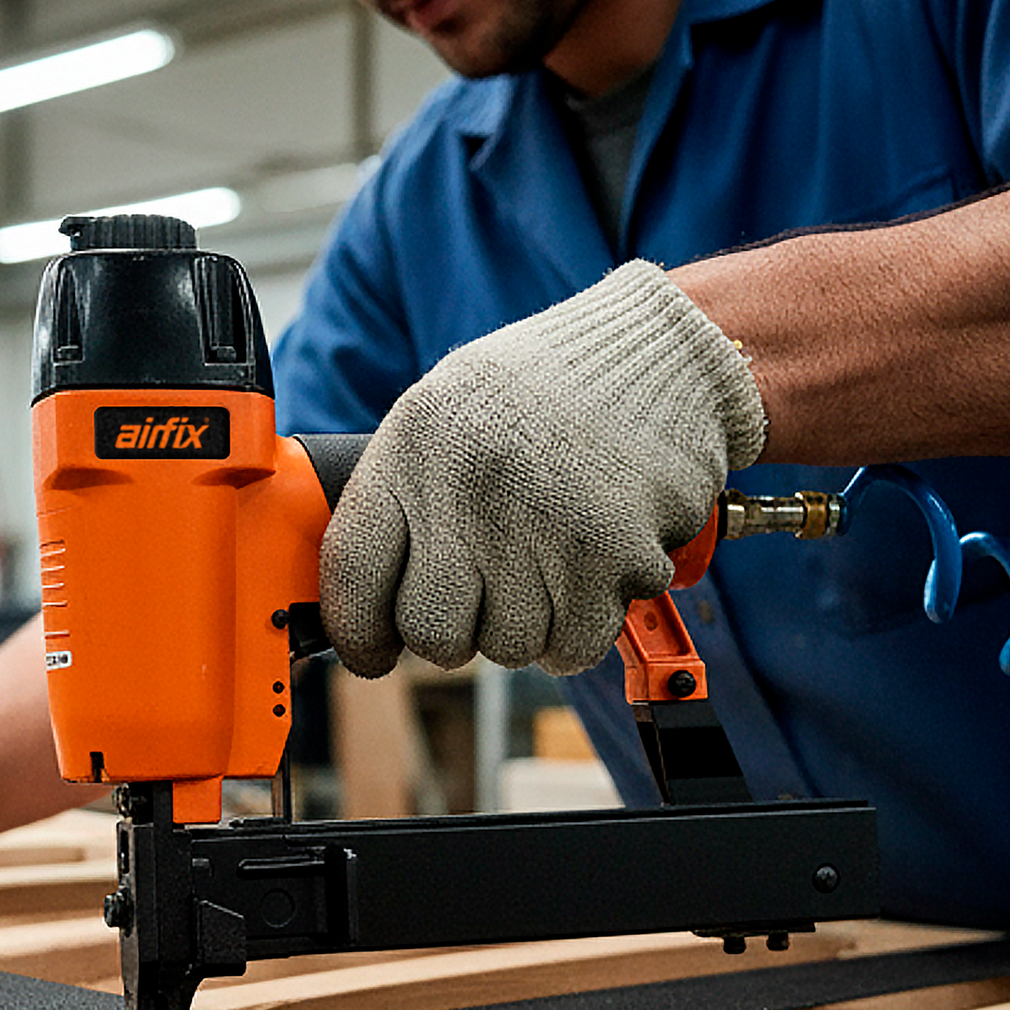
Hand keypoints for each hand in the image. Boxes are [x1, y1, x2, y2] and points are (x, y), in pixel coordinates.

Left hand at [319, 261, 766, 676]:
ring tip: (547, 563)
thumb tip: (365, 607)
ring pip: (506, 649)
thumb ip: (400, 500)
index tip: (372, 654)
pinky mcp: (608, 557)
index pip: (352, 575)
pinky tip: (589, 573)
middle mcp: (467, 489)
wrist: (656, 355)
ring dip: (527, 626)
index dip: (357, 633)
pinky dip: (581, 629)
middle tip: (485, 596)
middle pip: (431, 633)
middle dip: (455, 632)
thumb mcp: (443, 415)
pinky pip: (572, 648)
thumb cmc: (542, 393)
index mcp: (413, 450)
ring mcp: (539, 526)